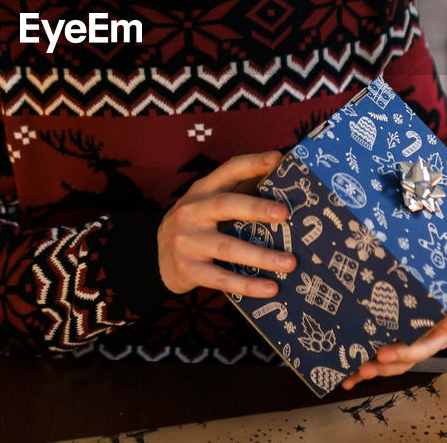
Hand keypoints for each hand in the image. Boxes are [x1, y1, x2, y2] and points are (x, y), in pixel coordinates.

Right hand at [157, 150, 296, 297]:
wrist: (156, 256)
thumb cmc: (197, 225)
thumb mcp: (209, 203)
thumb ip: (239, 193)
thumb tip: (283, 183)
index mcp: (202, 190)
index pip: (228, 170)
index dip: (252, 163)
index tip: (277, 159)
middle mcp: (191, 211)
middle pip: (224, 205)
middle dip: (256, 208)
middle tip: (284, 214)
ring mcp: (187, 241)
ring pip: (227, 247)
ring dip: (260, 255)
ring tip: (289, 262)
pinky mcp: (188, 269)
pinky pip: (221, 278)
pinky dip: (247, 284)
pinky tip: (270, 288)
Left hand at [340, 229, 446, 389]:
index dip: (439, 326)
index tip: (431, 327)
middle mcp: (439, 334)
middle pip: (421, 348)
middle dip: (400, 355)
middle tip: (379, 356)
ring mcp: (421, 343)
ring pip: (401, 360)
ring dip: (379, 368)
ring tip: (358, 369)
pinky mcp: (405, 347)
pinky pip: (387, 362)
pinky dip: (366, 371)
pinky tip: (345, 377)